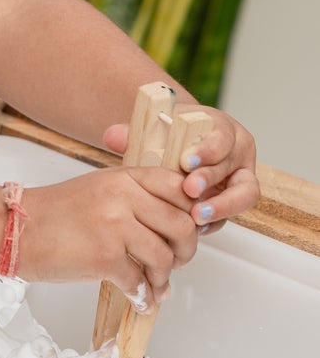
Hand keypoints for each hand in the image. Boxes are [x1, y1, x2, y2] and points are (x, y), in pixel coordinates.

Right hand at [21, 168, 201, 302]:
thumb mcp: (100, 189)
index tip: (191, 228)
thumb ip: (136, 197)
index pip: (180, 188)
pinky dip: (143, 296)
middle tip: (177, 261)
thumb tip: (175, 223)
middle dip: (186, 251)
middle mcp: (122, 197)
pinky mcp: (104, 257)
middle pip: (182, 225)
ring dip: (163, 279)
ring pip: (165, 257)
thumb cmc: (56, 212)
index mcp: (124, 177)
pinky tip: (139, 299)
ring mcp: (114, 226)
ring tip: (155, 284)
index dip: (193, 211)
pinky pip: (139, 282)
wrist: (17, 229)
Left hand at [101, 105, 258, 234]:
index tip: (186, 159)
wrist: (177, 147)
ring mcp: (238, 180)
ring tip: (196, 216)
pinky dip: (213, 222)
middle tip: (189, 189)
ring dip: (222, 206)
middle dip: (211, 179)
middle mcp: (237, 154)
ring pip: (244, 195)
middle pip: (233, 167)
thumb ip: (132, 132)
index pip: (222, 137)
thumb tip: (112, 137)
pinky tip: (194, 228)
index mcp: (222, 129)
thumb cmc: (170, 136)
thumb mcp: (154, 129)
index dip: (208, 149)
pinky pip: (230, 214)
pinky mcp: (232, 202)